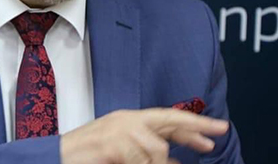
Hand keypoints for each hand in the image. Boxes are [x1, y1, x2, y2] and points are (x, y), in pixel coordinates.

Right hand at [60, 108, 228, 163]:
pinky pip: (139, 160)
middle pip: (169, 119)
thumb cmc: (89, 156)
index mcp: (130, 120)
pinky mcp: (112, 143)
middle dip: (196, 126)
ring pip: (157, 150)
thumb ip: (148, 153)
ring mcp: (119, 129)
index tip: (217, 129)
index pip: (168, 118)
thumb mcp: (124, 153)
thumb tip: (176, 163)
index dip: (193, 124)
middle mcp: (127, 119)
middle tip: (219, 131)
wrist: (58, 158)